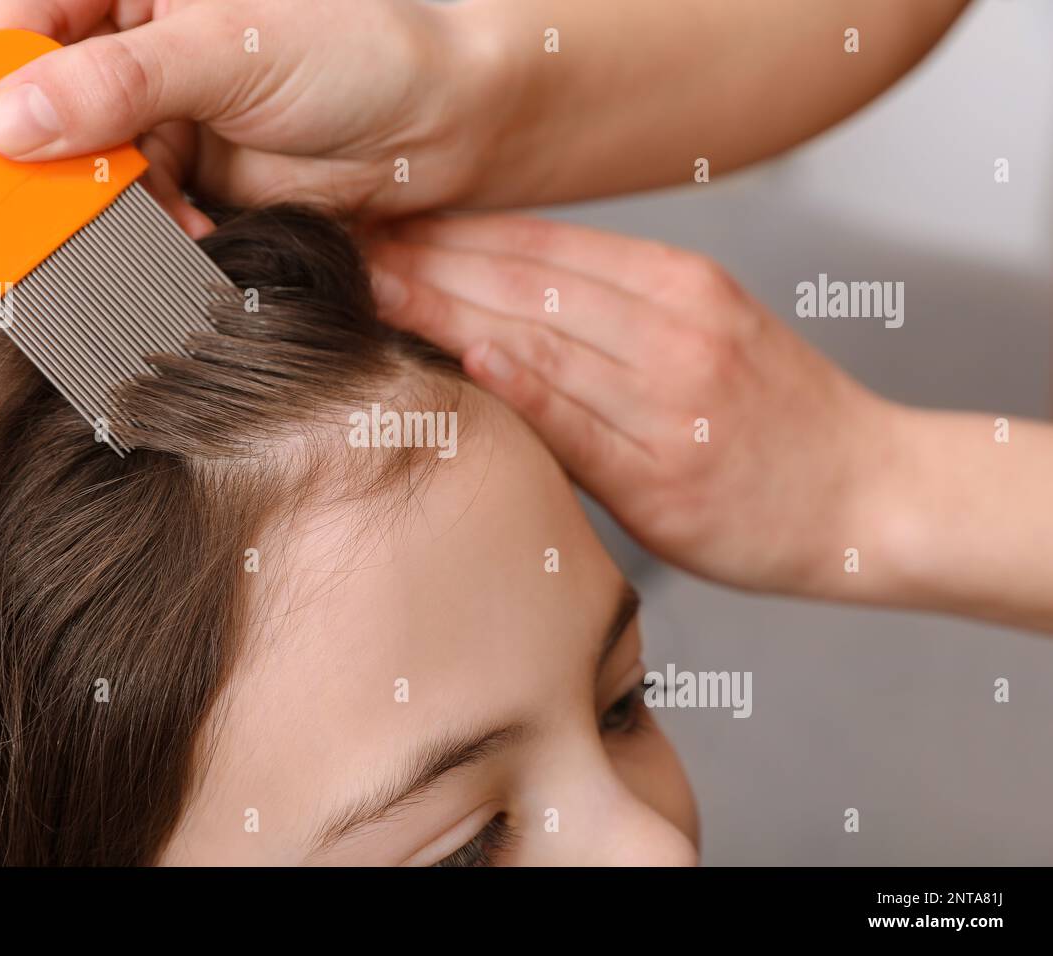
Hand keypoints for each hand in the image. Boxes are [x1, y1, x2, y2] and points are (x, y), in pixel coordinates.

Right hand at [0, 0, 501, 223]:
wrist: (441, 125)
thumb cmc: (360, 51)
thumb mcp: (228, 51)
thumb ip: (119, 86)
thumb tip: (13, 118)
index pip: (25, 25)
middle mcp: (137, 51)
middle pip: (45, 111)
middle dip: (39, 169)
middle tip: (23, 221)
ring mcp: (161, 120)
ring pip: (88, 174)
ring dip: (102, 216)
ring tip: (123, 239)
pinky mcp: (192, 181)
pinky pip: (142, 216)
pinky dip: (153, 239)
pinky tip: (183, 244)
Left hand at [368, 215, 902, 597]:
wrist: (872, 497)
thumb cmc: (784, 424)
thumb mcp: (713, 335)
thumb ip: (619, 315)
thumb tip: (508, 310)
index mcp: (681, 287)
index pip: (544, 245)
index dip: (456, 231)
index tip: (391, 225)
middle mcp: (674, 329)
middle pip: (528, 281)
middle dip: (430, 261)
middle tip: (352, 248)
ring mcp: (670, 400)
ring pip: (540, 338)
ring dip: (446, 309)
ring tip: (372, 291)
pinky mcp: (664, 476)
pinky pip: (575, 422)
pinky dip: (519, 385)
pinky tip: (464, 356)